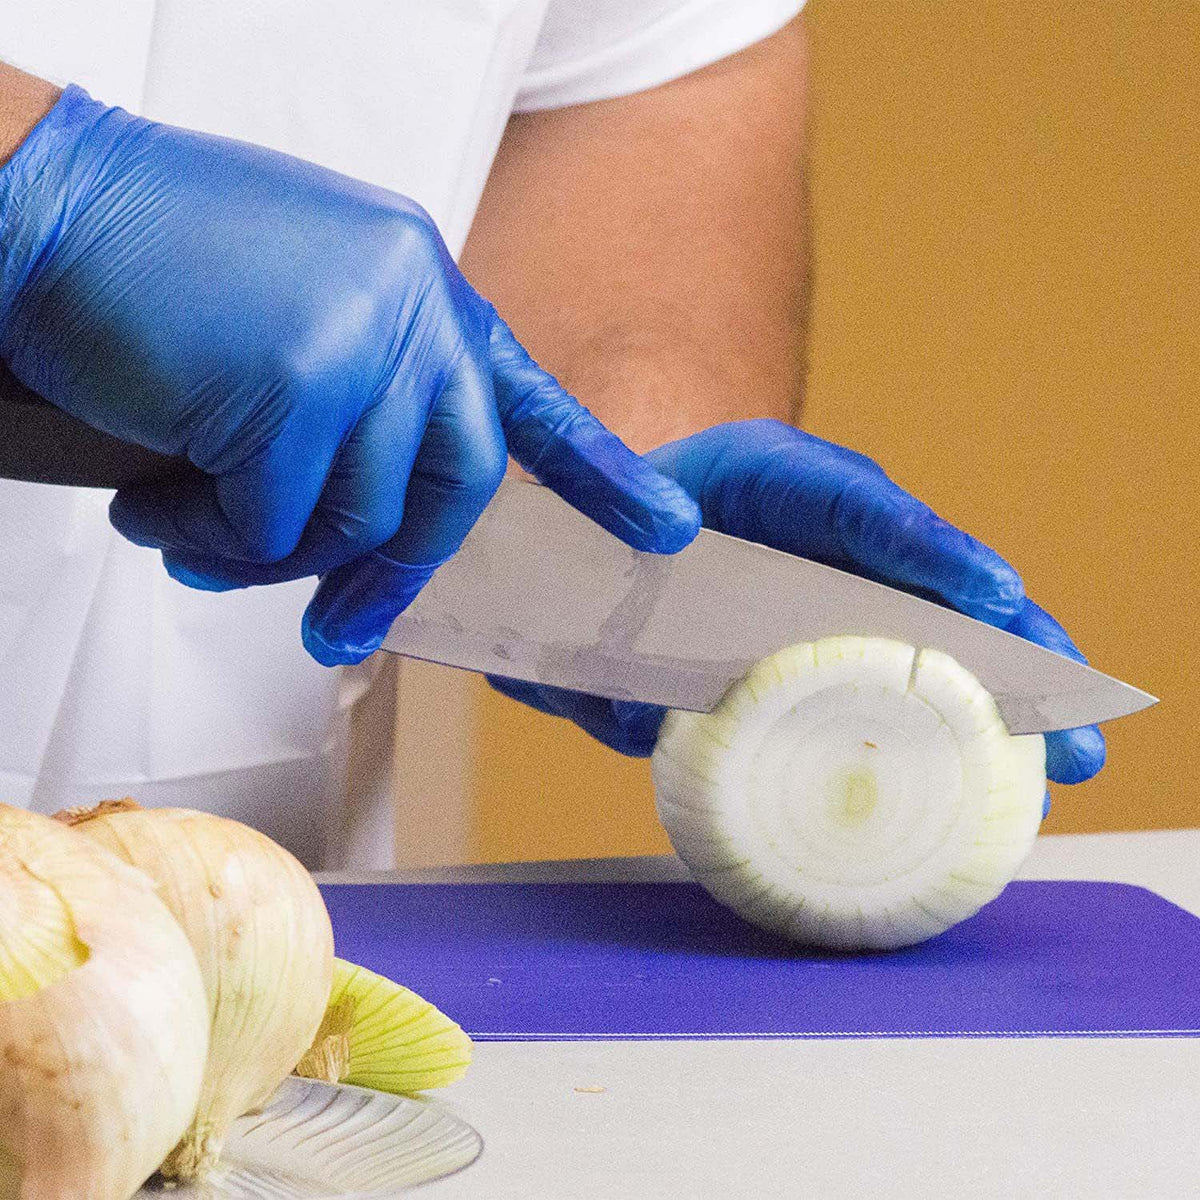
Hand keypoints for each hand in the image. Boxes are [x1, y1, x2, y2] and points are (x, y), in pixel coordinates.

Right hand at [0, 87, 699, 664]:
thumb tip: (368, 530)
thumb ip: (357, 399)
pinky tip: (158, 502)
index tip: (664, 526)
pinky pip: (275, 524)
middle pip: (456, 484)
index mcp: (415, 284)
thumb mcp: (294, 312)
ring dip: (266, 550)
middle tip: (338, 622)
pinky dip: (209, 535)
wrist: (30, 198)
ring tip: (192, 520)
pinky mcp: (294, 386)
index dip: (600, 472)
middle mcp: (406, 302)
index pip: (525, 396)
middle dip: (390, 569)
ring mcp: (358, 340)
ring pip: (355, 518)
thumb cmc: (149, 267)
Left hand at [490, 420, 1104, 799]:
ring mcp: (837, 571)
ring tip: (1066, 757)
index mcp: (752, 478)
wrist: (600, 545)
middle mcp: (816, 520)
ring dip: (1005, 687)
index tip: (985, 597)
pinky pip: (905, 657)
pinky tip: (1004, 768)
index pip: (843, 501)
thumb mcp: (580, 593)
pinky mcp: (838, 624)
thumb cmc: (594, 563)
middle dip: (1004, 641)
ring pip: (936, 617)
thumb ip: (597, 650)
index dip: (919, 549)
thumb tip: (643, 721)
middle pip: (926, 569)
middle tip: (1067, 719)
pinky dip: (954, 706)